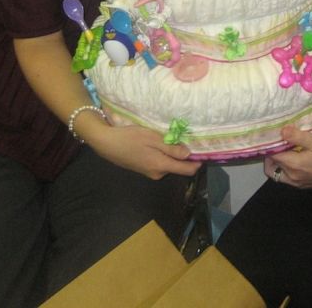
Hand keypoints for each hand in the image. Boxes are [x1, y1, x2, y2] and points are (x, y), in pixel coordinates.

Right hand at [86, 122, 200, 179]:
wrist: (106, 143)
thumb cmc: (130, 138)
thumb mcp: (152, 138)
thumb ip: (171, 148)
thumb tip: (188, 154)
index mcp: (161, 166)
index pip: (186, 170)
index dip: (197, 163)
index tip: (205, 153)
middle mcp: (157, 173)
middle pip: (177, 167)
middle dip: (183, 155)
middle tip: (186, 139)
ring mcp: (149, 172)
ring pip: (168, 164)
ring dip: (171, 154)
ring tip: (171, 138)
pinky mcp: (143, 168)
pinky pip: (159, 163)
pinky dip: (162, 154)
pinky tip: (157, 143)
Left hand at [264, 125, 311, 188]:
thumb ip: (298, 137)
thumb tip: (281, 131)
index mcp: (294, 165)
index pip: (271, 156)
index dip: (270, 145)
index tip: (272, 135)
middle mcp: (293, 177)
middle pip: (271, 167)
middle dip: (271, 155)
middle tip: (279, 142)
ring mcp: (298, 183)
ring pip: (278, 174)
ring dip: (278, 163)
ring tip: (287, 149)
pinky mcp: (304, 185)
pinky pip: (287, 178)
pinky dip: (286, 169)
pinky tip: (297, 157)